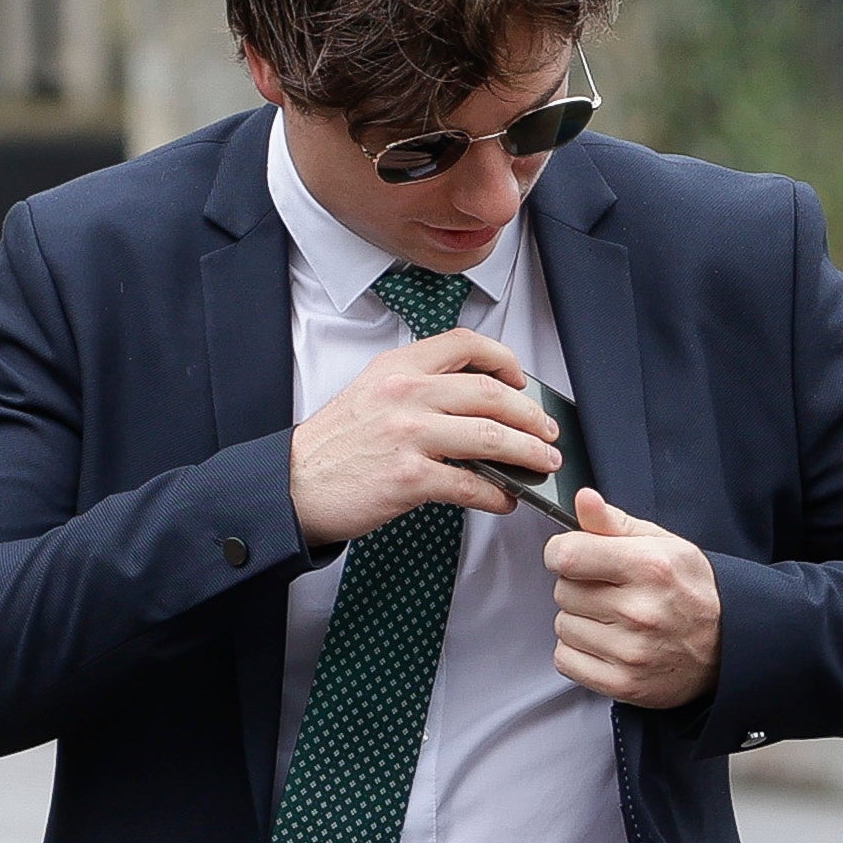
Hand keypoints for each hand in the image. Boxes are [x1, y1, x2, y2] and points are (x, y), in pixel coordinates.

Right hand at [289, 329, 563, 548]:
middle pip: (491, 393)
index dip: (505, 360)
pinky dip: (497, 495)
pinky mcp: (410, 478)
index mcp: (397, 367)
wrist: (294, 485)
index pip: (465, 344)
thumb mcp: (372, 394)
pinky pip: (471, 485)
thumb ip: (420, 389)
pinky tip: (505, 499)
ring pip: (491, 437)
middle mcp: (405, 393)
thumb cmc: (335, 445)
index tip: (523, 381)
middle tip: (548, 433)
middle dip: (531, 416)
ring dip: (528, 454)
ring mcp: (408, 435)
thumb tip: (478, 404)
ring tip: (542, 464)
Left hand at [548, 490, 723, 708]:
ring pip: (563, 626)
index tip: (575, 557)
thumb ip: (615, 523)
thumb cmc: (693, 591)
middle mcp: (640, 610)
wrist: (729, 647)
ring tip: (613, 621)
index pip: (567, 555)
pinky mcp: (623, 684)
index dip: (563, 553)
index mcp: (649, 567)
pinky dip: (579, 652)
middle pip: (562, 591)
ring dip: (580, 622)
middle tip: (610, 593)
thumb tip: (584, 500)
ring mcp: (631, 651)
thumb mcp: (663, 545)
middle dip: (579, 588)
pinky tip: (606, 645)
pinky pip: (566, 660)